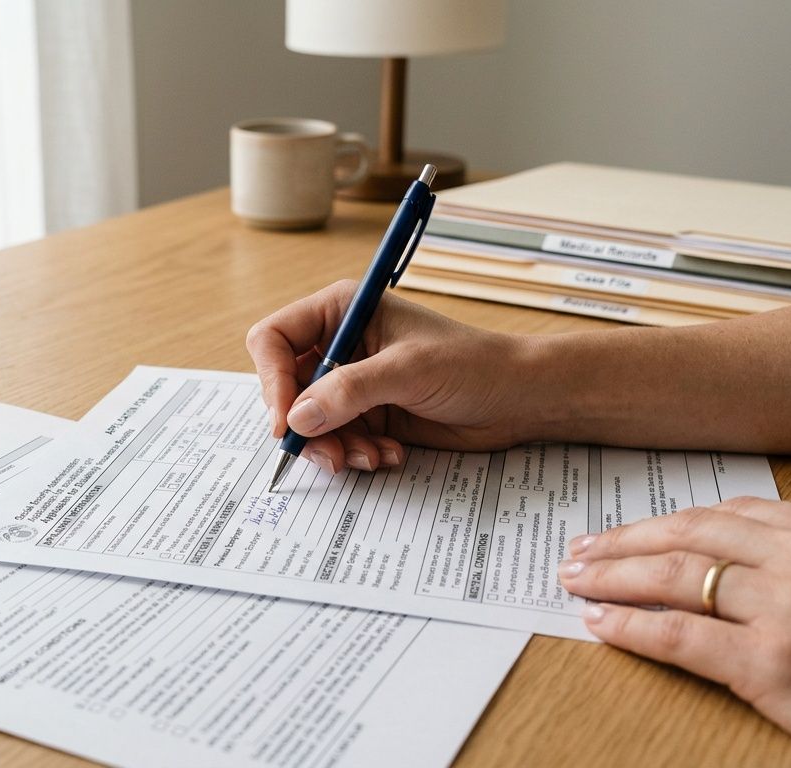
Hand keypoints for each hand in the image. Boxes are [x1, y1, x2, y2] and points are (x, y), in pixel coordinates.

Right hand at [246, 280, 528, 473]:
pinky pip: (337, 440)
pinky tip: (388, 454)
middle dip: (307, 426)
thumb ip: (348, 391)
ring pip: (310, 422)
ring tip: (372, 456)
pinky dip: (355, 453)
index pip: (275, 339)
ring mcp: (352, 382)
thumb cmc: (473, 364)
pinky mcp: (367, 414)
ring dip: (335, 446)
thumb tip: (296, 418)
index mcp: (341, 310)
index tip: (287, 421)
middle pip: (286, 388)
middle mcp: (340, 344)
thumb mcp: (408, 371)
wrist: (517, 398)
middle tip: (331, 454)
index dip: (273, 380)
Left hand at [560, 496, 790, 765]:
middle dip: (627, 540)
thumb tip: (757, 560)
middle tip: (584, 549)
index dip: (672, 522)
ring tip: (578, 580)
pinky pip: (681, 635)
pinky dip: (631, 626)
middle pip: (693, 534)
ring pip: (676, 576)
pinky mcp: (774, 664)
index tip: (636, 531)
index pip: (732, 512)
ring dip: (614, 576)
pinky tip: (602, 623)